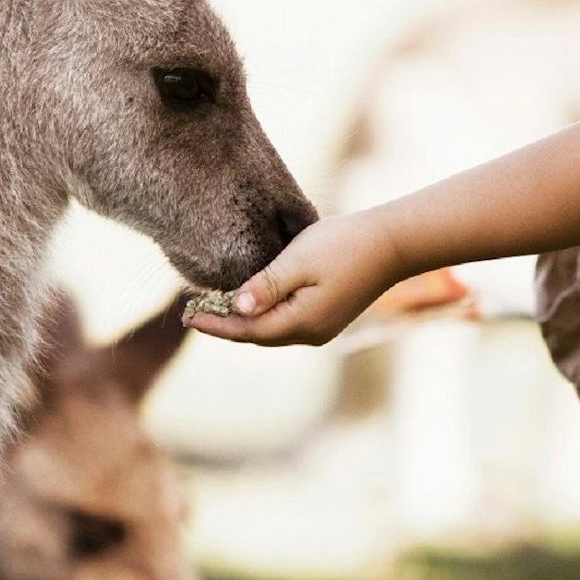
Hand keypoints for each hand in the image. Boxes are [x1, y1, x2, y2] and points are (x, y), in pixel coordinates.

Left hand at [182, 208, 406, 346]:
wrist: (392, 243)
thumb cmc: (345, 244)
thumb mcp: (298, 260)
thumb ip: (266, 286)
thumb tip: (237, 308)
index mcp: (301, 322)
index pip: (247, 330)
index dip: (215, 323)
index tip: (187, 314)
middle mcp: (312, 333)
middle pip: (257, 336)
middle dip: (225, 325)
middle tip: (193, 311)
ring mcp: (322, 328)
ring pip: (272, 331)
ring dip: (244, 322)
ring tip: (215, 308)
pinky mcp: (329, 317)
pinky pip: (286, 323)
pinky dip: (264, 316)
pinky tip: (251, 303)